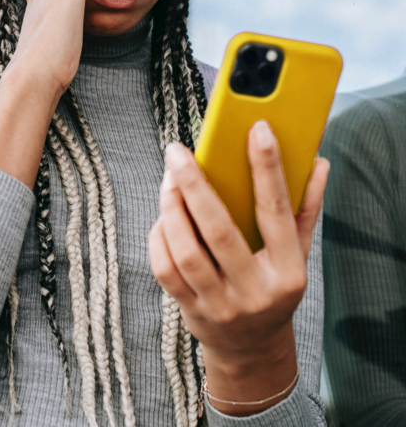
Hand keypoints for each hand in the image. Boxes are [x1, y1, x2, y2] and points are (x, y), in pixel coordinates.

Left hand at [148, 120, 328, 415]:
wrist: (252, 348)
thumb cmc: (273, 287)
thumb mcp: (297, 253)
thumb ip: (305, 208)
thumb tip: (318, 163)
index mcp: (288, 271)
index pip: (277, 212)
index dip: (268, 168)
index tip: (257, 129)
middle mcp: (255, 291)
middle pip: (219, 230)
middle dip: (194, 185)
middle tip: (177, 152)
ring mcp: (221, 304)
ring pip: (186, 251)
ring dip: (170, 209)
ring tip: (168, 179)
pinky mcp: (191, 310)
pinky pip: (165, 268)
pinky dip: (159, 236)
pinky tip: (162, 216)